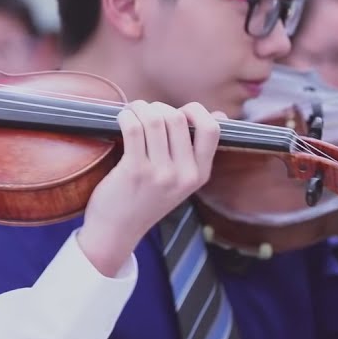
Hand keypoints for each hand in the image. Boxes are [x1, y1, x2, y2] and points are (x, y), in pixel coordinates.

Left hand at [77, 101, 221, 276]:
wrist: (117, 230)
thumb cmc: (146, 199)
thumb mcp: (181, 180)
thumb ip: (197, 151)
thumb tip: (219, 116)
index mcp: (200, 175)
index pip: (212, 130)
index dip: (195, 111)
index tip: (178, 112)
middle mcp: (184, 175)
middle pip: (178, 118)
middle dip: (159, 108)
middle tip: (145, 113)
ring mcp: (160, 174)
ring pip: (155, 119)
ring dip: (140, 108)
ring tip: (132, 113)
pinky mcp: (135, 171)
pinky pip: (134, 128)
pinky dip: (127, 116)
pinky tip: (122, 119)